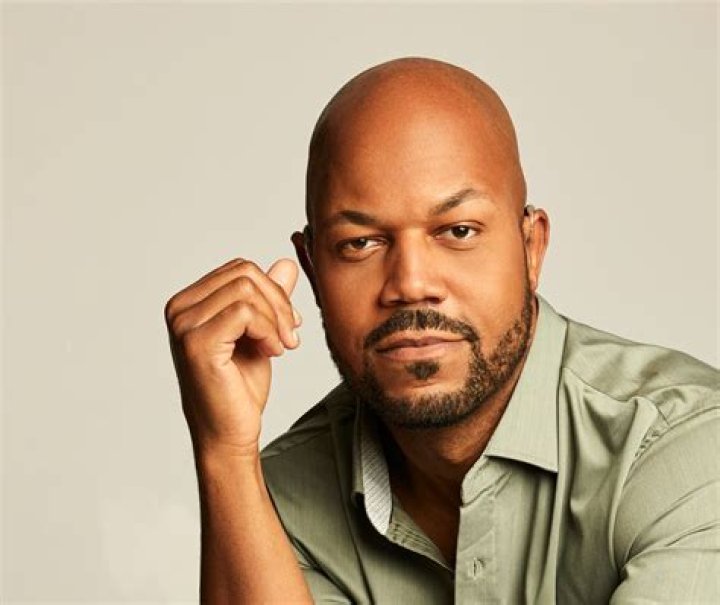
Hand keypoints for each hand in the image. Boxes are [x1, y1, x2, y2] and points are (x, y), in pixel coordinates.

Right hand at [164, 258, 300, 457]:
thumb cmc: (240, 387)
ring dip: (275, 318)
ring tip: (280, 347)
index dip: (273, 291)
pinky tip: (272, 353)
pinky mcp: (196, 343)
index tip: (289, 324)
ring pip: (247, 289)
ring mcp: (184, 324)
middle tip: (291, 335)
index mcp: (189, 302)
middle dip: (279, 302)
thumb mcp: (261, 332)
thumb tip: (287, 263)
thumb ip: (269, 298)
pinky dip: (268, 330)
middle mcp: (179, 308)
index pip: (240, 269)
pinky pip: (245, 312)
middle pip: (245, 273)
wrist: (230, 432)